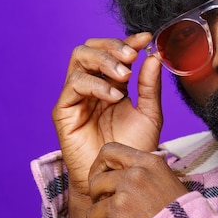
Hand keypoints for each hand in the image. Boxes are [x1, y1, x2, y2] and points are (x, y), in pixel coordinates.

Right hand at [52, 32, 162, 195]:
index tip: (147, 39)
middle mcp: (92, 86)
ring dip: (104, 60)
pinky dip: (96, 84)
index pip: (114, 52)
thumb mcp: (149, 114)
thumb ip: (150, 85)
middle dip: (112, 46)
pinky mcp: (63, 110)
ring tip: (124, 76)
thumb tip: (154, 56)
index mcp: (112, 83)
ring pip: (79, 58)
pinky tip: (114, 96)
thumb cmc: (133, 149)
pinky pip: (74, 84)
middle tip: (132, 56)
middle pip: (91, 48)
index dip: (128, 41)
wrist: (118, 179)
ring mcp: (76, 96)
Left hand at [85, 142, 188, 217]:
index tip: (105, 184)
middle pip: (95, 184)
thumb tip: (122, 174)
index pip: (108, 152)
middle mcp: (134, 179)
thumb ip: (145, 175)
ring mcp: (123, 204)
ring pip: (92, 214)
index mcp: (148, 164)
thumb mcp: (169, 182)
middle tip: (114, 217)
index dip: (100, 168)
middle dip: (100, 202)